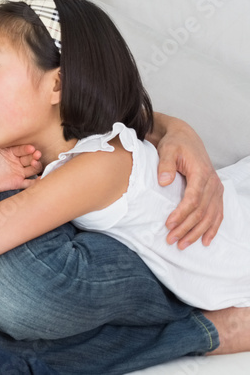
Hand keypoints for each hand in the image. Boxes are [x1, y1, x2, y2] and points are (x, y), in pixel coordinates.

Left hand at [0, 126, 40, 196]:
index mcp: (10, 150)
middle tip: (36, 154)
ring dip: (37, 165)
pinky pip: (30, 183)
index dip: (27, 148)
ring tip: (36, 164)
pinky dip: (37, 181)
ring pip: (33, 168)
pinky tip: (39, 179)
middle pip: (30, 157)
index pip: (22, 147)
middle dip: (35, 155)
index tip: (31, 147)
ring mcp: (18, 171)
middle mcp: (16, 160)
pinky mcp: (18, 182)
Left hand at [155, 118, 223, 247]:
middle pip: (201, 212)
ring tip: (183, 244)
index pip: (193, 200)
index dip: (181, 214)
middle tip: (172, 240)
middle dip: (186, 228)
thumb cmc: (175, 144)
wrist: (185, 138)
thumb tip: (164, 182)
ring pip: (210, 216)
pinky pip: (217, 214)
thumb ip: (165, 165)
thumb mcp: (167, 150)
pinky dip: (212, 228)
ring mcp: (216, 189)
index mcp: (201, 173)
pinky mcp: (216, 192)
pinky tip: (205, 240)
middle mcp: (212, 183)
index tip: (168, 224)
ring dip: (197, 232)